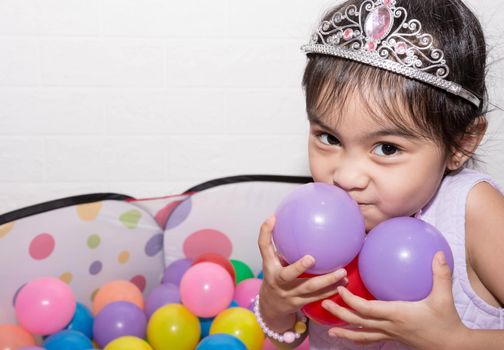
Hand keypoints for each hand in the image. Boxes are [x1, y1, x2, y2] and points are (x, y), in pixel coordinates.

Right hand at [257, 216, 347, 330]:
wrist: (271, 307)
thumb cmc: (276, 276)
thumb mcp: (273, 261)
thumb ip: (283, 246)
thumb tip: (299, 221)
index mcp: (270, 266)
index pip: (263, 247)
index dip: (265, 233)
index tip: (273, 218)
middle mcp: (277, 281)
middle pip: (287, 275)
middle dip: (299, 267)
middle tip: (312, 258)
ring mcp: (289, 294)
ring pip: (309, 289)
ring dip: (327, 281)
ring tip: (342, 273)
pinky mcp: (299, 303)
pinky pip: (317, 297)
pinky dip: (331, 290)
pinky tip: (344, 283)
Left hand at [322, 251, 468, 348]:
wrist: (453, 347)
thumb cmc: (447, 322)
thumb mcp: (444, 297)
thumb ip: (440, 274)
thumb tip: (438, 253)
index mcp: (397, 314)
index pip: (367, 309)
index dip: (351, 301)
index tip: (339, 290)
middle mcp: (389, 326)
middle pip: (358, 322)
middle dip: (339, 314)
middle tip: (323, 305)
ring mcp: (391, 335)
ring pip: (363, 335)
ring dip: (345, 332)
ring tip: (330, 332)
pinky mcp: (394, 339)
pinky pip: (372, 339)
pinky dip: (359, 338)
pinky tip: (351, 337)